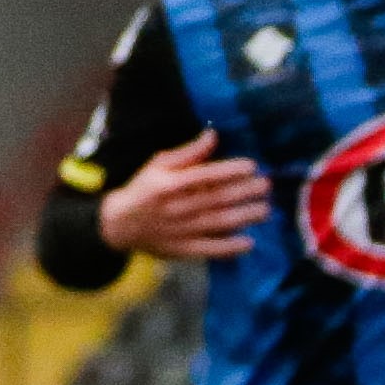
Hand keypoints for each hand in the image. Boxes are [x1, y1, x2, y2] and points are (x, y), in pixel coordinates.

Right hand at [98, 130, 272, 262]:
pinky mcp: (183, 249)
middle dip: (244, 192)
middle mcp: (177, 207)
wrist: (118, 224)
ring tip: (264, 210)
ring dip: (244, 216)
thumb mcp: (159, 165)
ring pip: (218, 223)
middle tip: (266, 186)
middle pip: (216, 199)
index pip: (205, 176)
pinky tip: (248, 242)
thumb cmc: (143, 189)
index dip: (229, 170)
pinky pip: (209, 249)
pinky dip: (229, 248)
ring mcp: (181, 231)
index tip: (252, 166)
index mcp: (170, 184)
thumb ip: (189, 153)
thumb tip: (213, 135)